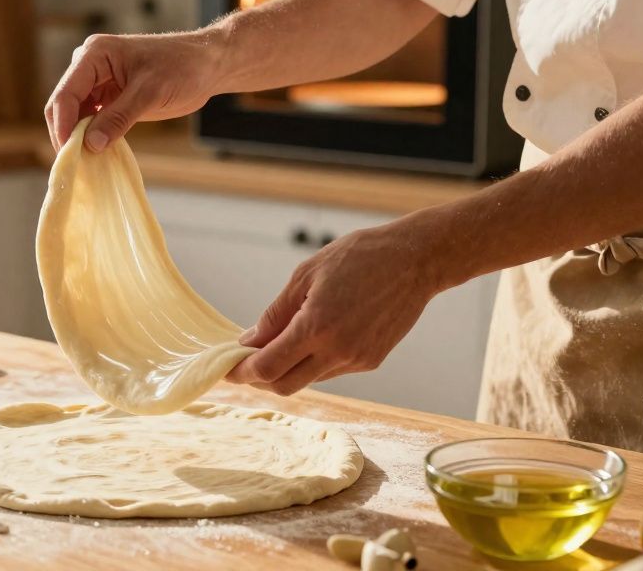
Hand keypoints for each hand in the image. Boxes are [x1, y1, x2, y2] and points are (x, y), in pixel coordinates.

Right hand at [44, 29, 226, 151]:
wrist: (206, 66)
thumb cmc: (182, 68)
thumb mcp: (150, 93)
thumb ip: (118, 118)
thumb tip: (90, 145)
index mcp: (94, 55)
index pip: (66, 94)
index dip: (63, 125)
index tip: (68, 154)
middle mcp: (89, 66)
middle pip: (64, 105)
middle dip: (66, 134)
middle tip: (74, 164)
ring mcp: (97, 81)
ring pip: (74, 115)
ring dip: (77, 138)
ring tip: (84, 163)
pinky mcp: (108, 96)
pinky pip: (90, 119)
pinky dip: (91, 136)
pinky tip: (96, 153)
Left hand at [226, 223, 446, 395]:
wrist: (416, 260)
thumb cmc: (359, 257)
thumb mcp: (306, 275)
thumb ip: (275, 314)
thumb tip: (249, 340)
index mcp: (317, 327)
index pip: (267, 367)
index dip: (242, 372)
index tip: (227, 368)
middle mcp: (338, 351)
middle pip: (284, 384)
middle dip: (260, 378)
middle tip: (245, 361)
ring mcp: (357, 360)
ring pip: (309, 380)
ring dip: (287, 370)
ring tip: (277, 344)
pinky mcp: (371, 361)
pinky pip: (331, 371)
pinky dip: (313, 362)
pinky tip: (312, 339)